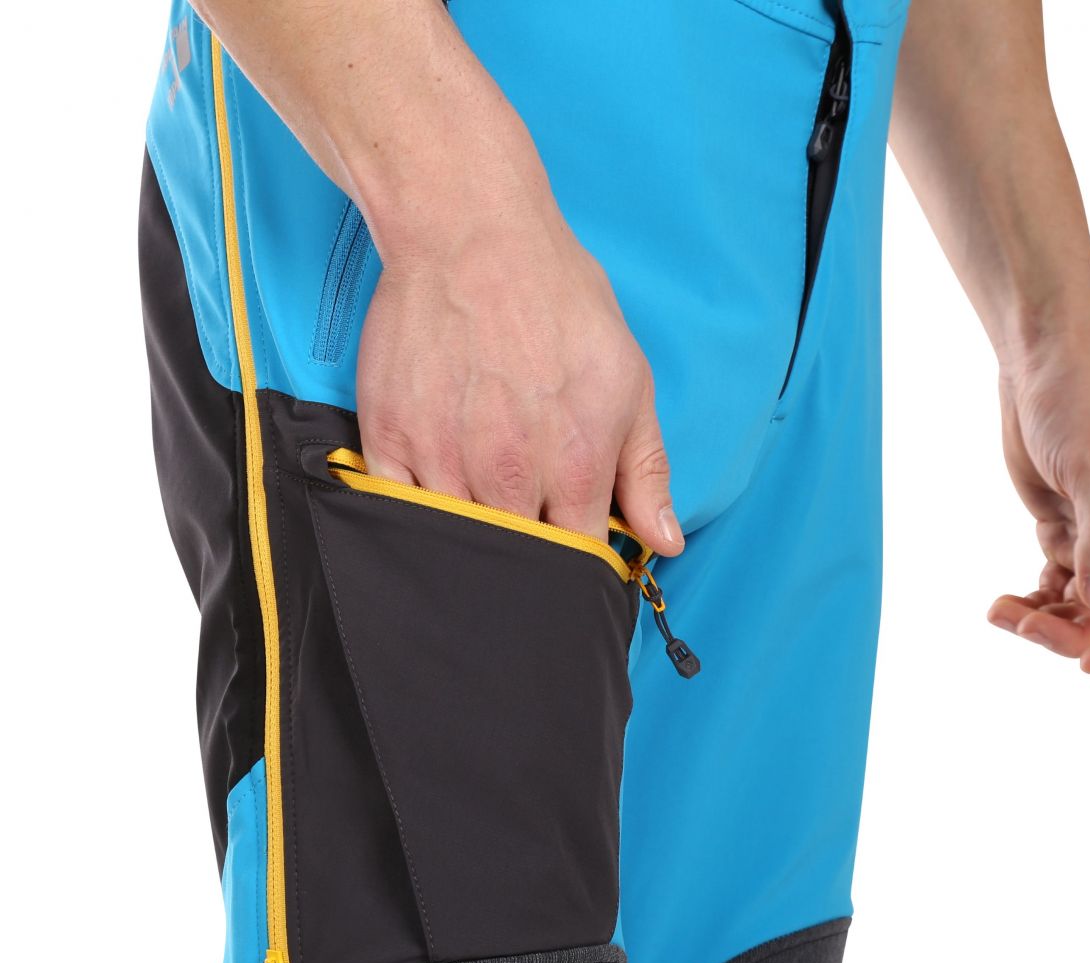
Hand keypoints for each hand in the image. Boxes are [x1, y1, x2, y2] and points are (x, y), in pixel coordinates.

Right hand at [355, 150, 680, 556]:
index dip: (576, 561)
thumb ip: (647, 472)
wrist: (472, 237)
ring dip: (470, 540)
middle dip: (526, 559)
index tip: (569, 548)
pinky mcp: (389, 439)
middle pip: (518, 561)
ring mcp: (443, 461)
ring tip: (481, 505)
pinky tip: (433, 497)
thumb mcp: (629, 382)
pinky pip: (397, 511)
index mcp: (576, 468)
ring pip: (457, 543)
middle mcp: (510, 476)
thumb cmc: (558, 303)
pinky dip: (414, 518)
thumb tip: (664, 545)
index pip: (578, 559)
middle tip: (524, 524)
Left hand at [987, 334, 1089, 671]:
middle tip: (1021, 626)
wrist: (1041, 371)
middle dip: (1071, 631)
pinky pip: (1054, 586)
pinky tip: (1002, 602)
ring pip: (1081, 606)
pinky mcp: (1064, 532)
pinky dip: (1031, 601)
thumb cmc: (1078, 405)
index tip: (1087, 664)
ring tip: (999, 611)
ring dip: (1043, 619)